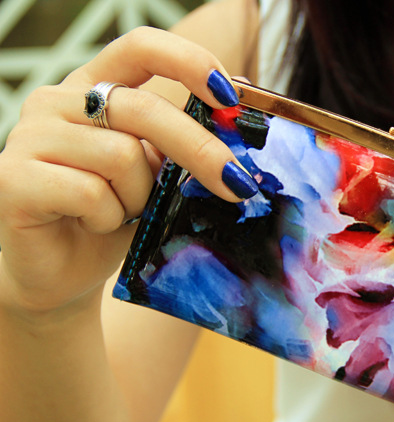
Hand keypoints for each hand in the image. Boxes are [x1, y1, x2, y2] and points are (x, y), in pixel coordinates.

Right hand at [0, 27, 256, 314]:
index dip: (190, 62)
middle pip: (144, 109)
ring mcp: (30, 136)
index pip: (142, 47)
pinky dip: (108, 217)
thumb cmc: (116, 216)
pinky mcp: (13, 178)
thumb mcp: (158, 174)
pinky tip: (95, 224)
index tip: (230, 96)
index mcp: (95, 88)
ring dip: (140, 197)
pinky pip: (90, 193)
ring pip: (121, 156)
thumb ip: (184, 141)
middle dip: (200, 150)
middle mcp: (57, 101)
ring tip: (124, 213)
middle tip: (239, 185)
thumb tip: (242, 109)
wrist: (63, 272)